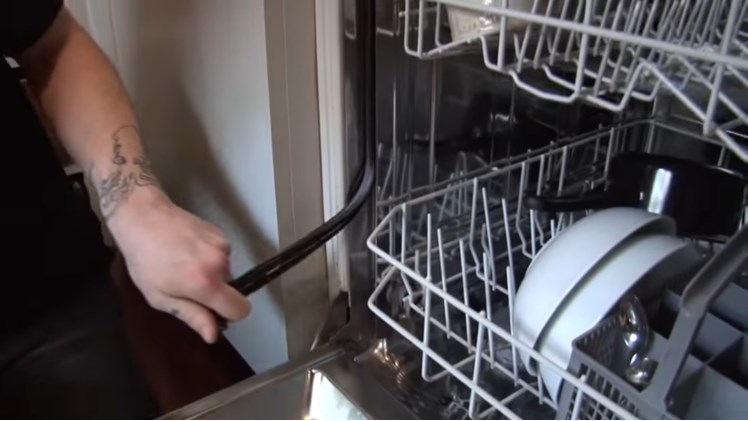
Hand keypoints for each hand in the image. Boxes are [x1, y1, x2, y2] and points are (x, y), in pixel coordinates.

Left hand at [106, 189, 250, 342]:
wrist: (143, 217)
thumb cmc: (144, 261)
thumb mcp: (160, 297)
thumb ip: (192, 316)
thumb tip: (213, 335)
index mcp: (206, 283)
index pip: (241, 309)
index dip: (230, 315)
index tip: (212, 311)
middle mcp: (221, 263)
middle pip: (231, 289)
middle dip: (213, 291)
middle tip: (185, 283)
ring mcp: (223, 245)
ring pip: (225, 271)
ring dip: (210, 272)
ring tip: (182, 262)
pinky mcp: (220, 233)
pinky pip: (221, 255)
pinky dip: (208, 257)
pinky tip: (187, 249)